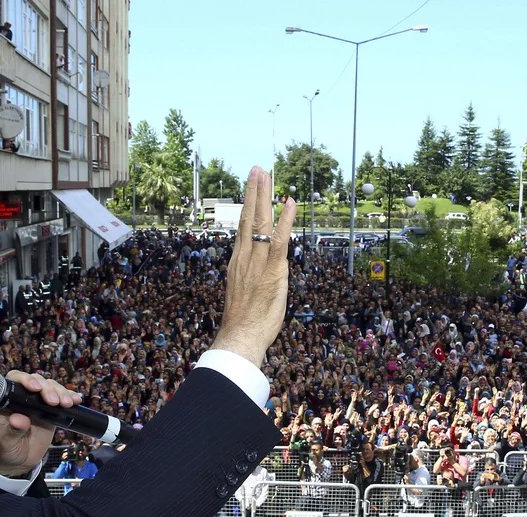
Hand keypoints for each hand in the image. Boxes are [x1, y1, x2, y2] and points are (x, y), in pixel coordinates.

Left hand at [0, 371, 81, 476]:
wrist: (19, 459)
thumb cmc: (6, 448)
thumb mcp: (6, 442)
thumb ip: (11, 430)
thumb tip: (18, 419)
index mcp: (8, 400)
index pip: (14, 380)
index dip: (25, 380)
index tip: (35, 388)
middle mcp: (23, 397)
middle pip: (37, 381)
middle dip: (47, 388)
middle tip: (54, 402)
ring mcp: (38, 402)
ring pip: (51, 386)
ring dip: (60, 392)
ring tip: (67, 404)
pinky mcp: (51, 409)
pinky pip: (61, 397)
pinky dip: (70, 396)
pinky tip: (76, 400)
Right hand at [211, 166, 295, 367]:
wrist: (239, 336)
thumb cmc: (243, 322)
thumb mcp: (243, 293)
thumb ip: (250, 276)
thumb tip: (256, 271)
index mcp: (237, 262)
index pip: (242, 227)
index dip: (246, 205)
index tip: (251, 187)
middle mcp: (245, 257)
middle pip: (248, 218)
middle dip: (253, 192)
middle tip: (257, 169)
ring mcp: (258, 263)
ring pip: (260, 223)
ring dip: (265, 197)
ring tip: (266, 175)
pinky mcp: (272, 271)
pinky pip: (280, 241)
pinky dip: (286, 220)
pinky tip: (289, 203)